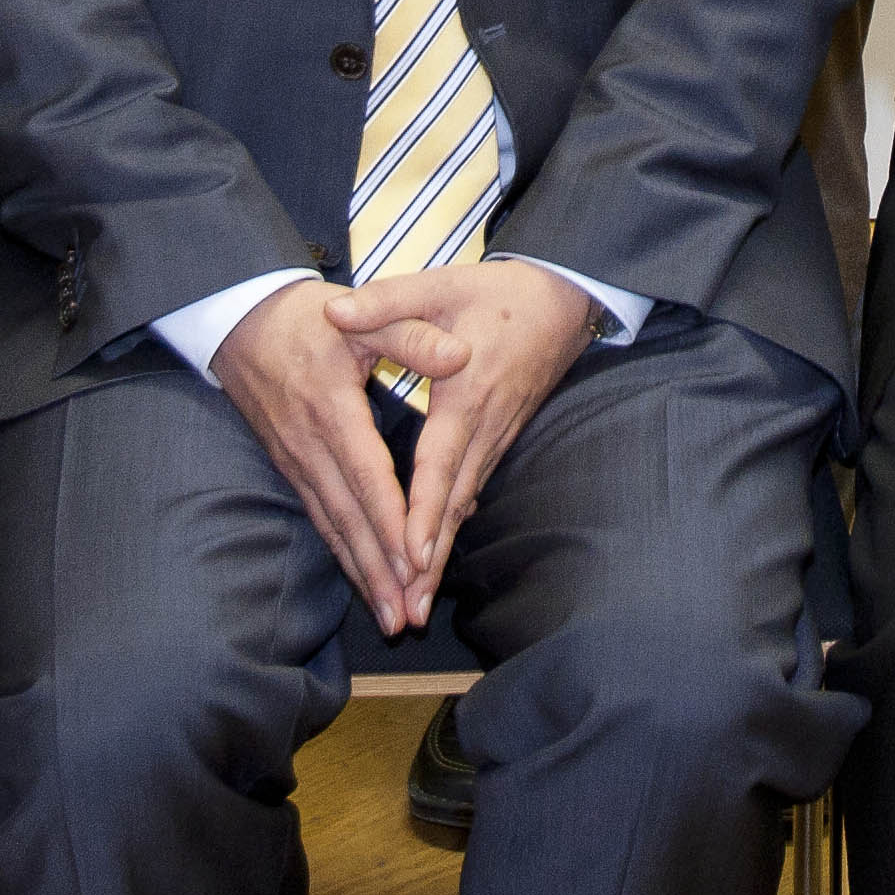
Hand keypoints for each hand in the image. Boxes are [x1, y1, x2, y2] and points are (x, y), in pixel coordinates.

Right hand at [212, 277, 431, 635]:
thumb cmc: (308, 317)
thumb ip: (412, 337)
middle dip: (379, 571)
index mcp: (332, 409)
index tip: (417, 561)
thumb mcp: (360, 316)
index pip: (367, 476)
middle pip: (349, 518)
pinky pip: (320, 517)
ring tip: (390, 614)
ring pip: (333, 526)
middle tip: (407, 615)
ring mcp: (296, 459)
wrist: (240, 319)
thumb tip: (461, 356)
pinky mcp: (290, 465)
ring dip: (361, 573)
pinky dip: (342, 552)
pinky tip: (361, 578)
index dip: (392, 521)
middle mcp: (310, 445)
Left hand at [330, 262, 601, 597]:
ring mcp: (496, 436)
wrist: (561, 298)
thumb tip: (333, 314)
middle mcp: (485, 425)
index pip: (441, 461)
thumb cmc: (497, 291)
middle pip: (454, 503)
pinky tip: (433, 557)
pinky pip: (470, 491)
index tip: (411, 556)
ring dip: (441, 554)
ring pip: (464, 505)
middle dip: (431, 560)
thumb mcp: (440, 284)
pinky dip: (451, 528)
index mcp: (467, 390)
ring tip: (416, 602)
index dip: (426, 511)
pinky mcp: (498, 438)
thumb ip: (386, 301)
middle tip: (409, 610)